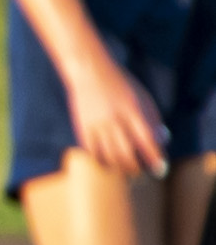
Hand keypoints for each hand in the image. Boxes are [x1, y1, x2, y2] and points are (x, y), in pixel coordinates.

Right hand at [68, 57, 169, 177]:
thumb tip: (162, 141)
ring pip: (108, 155)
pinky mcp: (82, 127)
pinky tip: (106, 161)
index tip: (160, 169)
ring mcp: (96, 123)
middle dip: (134, 167)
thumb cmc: (121, 85)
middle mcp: (114, 118)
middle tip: (139, 171)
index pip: (145, 139)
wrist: (90, 73)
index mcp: (132, 110)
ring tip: (124, 168)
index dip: (153, 156)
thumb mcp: (142, 98)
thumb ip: (153, 119)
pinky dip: (100, 160)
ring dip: (118, 167)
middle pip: (125, 152)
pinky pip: (91, 151)